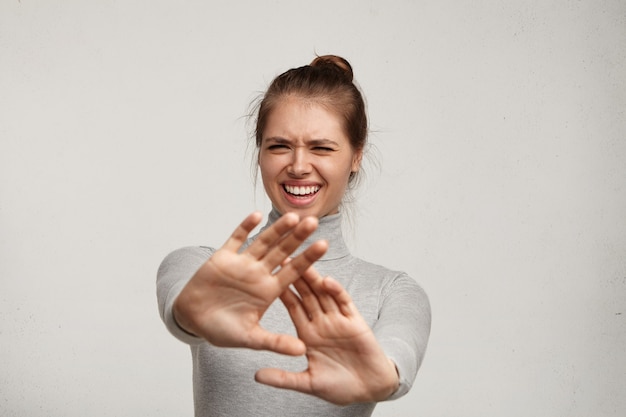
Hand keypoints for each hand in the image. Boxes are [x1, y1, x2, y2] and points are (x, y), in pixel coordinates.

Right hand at [173, 212, 326, 355]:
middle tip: (314, 222)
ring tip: (293, 216)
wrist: (192, 320)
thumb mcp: (250, 338)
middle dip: (297, 238)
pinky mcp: (223, 257)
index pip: (293, 271)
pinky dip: (245, 227)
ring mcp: (242, 263)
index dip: (308, 258)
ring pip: (263, 242)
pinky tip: (256, 215)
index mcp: (269, 290)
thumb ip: (275, 342)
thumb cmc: (222, 330)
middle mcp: (259, 273)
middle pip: (282, 252)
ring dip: (277, 229)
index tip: (324, 244)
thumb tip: (302, 351)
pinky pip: (236, 239)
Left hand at [255, 266, 399, 404]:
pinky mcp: (354, 321)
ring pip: (323, 293)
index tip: (267, 277)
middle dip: (295, 276)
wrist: (369, 390)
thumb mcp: (308, 383)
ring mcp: (338, 320)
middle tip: (283, 257)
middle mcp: (322, 323)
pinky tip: (327, 281)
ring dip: (314, 278)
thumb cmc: (340, 387)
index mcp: (308, 334)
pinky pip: (344, 302)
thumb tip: (256, 376)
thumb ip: (283, 378)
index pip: (293, 307)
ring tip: (303, 261)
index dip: (282, 292)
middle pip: (306, 294)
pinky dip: (336, 291)